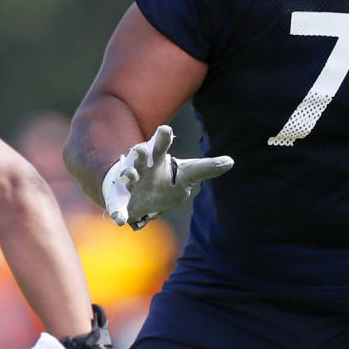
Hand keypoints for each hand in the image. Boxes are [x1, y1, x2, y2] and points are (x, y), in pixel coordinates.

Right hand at [101, 125, 232, 229]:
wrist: (135, 194)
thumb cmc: (162, 179)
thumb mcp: (186, 173)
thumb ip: (205, 168)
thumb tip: (231, 161)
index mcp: (157, 159)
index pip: (161, 146)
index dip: (162, 138)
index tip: (165, 129)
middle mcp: (141, 167)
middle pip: (139, 156)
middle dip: (139, 152)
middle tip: (140, 149)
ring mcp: (130, 184)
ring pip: (128, 176)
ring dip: (128, 176)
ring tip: (130, 177)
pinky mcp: (121, 201)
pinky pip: (117, 206)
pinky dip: (117, 212)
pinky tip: (119, 219)